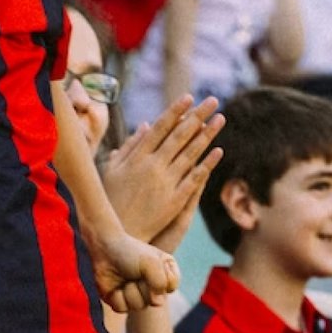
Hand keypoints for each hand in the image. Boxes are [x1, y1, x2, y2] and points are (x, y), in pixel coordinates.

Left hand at [90, 230, 178, 312]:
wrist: (103, 249)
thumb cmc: (129, 251)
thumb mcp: (151, 262)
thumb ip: (161, 282)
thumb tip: (157, 303)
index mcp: (165, 274)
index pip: (171, 287)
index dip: (161, 279)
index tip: (151, 264)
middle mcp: (153, 287)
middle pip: (156, 301)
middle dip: (143, 285)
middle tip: (134, 272)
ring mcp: (137, 296)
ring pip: (139, 306)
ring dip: (129, 290)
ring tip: (124, 278)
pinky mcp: (121, 302)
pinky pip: (123, 308)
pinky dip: (117, 296)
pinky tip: (115, 286)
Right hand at [102, 94, 222, 251]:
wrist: (118, 235)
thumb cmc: (111, 201)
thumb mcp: (113, 170)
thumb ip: (129, 146)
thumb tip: (146, 124)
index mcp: (136, 157)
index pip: (160, 128)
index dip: (175, 111)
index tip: (188, 97)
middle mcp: (152, 166)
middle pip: (180, 136)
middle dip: (198, 116)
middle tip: (213, 100)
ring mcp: (165, 183)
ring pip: (191, 154)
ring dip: (207, 135)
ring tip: (220, 119)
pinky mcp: (175, 201)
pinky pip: (195, 178)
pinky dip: (207, 164)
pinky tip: (219, 151)